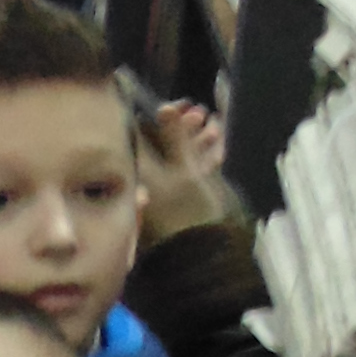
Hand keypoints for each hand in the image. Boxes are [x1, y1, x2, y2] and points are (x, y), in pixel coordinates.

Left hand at [133, 97, 236, 243]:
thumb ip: (174, 137)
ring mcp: (161, 189)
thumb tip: (164, 106)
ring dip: (195, 140)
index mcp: (137, 170)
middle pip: (159, 143)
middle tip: (201, 112)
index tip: (181, 103)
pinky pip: (185, 171)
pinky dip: (200, 158)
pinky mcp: (177, 198)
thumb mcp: (184, 170)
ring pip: (175, 156)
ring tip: (214, 124)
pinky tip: (219, 145)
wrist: (204, 252)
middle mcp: (144, 178)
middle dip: (182, 126)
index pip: (139, 133)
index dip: (159, 114)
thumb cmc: (188, 210)